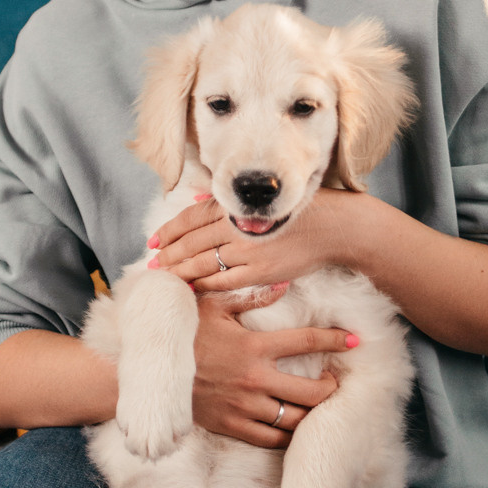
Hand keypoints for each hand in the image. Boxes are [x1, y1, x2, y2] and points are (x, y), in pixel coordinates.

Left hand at [150, 189, 371, 294]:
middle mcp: (238, 226)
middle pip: (192, 242)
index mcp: (237, 206)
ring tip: (165, 278)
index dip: (169, 230)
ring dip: (181, 271)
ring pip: (203, 264)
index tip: (152, 241)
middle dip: (168, 254)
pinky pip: (224, 282)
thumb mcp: (263, 198)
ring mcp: (248, 250)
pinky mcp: (260, 272)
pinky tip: (192, 289)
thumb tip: (199, 199)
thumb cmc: (302, 210)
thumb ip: (230, 203)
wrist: (335, 227)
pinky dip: (205, 285)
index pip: (192, 217)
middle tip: (151, 265)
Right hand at [191, 292, 357, 449]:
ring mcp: (244, 407)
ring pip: (294, 419)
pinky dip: (287, 436)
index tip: (355, 339)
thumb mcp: (212, 306)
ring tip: (318, 406)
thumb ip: (250, 296)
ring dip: (312, 414)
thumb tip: (285, 283)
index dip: (335, 339)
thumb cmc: (182, 335)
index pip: (306, 341)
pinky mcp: (232, 426)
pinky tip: (295, 429)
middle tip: (334, 381)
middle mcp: (254, 380)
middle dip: (330, 387)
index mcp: (253, 347)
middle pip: (311, 392)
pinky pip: (270, 439)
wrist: (152, 373)